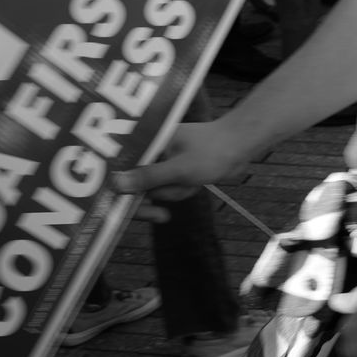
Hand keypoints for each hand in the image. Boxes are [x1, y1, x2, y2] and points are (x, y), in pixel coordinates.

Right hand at [113, 121, 254, 207]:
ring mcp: (163, 160)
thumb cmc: (211, 151)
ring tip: (192, 183)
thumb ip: (148, 177)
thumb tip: (115, 184)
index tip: (124, 211)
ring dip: (173, 193)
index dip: (122, 190)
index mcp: (147, 140)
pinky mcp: (174, 170)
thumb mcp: (179, 168)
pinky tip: (195, 184)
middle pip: (136, 182)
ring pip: (156, 189)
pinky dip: (180, 191)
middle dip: (155, 197)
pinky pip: (169, 189)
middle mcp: (151, 149)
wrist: (241, 147)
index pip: (123, 167)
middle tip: (162, 217)